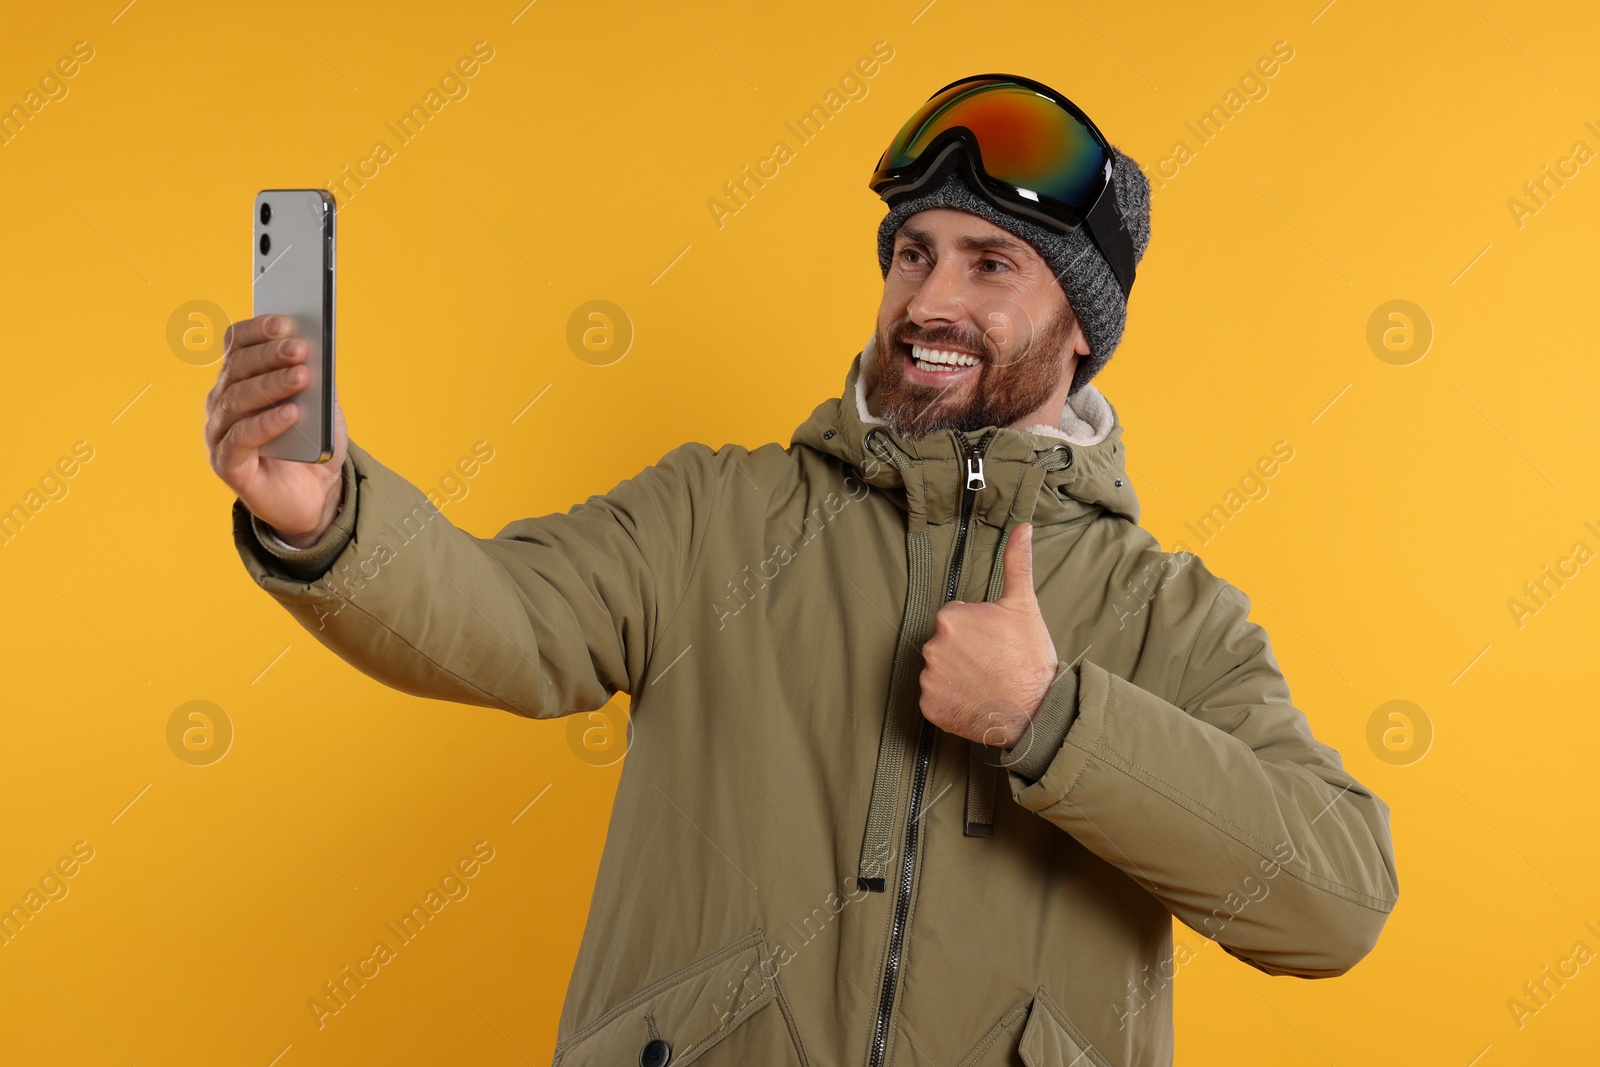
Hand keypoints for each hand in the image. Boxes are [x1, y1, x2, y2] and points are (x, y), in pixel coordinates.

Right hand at [204, 314, 347, 545]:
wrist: (316, 496)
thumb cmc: (313, 444)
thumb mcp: (322, 406)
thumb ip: (316, 380)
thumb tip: (316, 350)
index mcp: (240, 378)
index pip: (237, 345)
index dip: (257, 331)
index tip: (285, 322)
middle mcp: (223, 402)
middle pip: (238, 369)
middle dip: (270, 355)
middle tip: (300, 348)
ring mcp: (220, 433)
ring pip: (238, 401)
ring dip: (271, 385)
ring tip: (302, 376)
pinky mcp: (228, 464)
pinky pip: (241, 439)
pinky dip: (267, 423)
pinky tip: (292, 413)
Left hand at [918, 522, 1058, 746]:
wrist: (1035, 711)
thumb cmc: (1030, 659)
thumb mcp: (1024, 606)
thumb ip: (1016, 563)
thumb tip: (1022, 527)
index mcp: (950, 617)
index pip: (956, 619)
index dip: (978, 631)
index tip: (996, 643)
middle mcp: (933, 646)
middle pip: (946, 644)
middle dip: (965, 652)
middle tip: (993, 663)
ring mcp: (930, 679)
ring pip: (939, 671)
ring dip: (957, 676)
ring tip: (985, 683)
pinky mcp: (930, 707)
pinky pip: (935, 700)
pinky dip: (950, 701)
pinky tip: (974, 700)